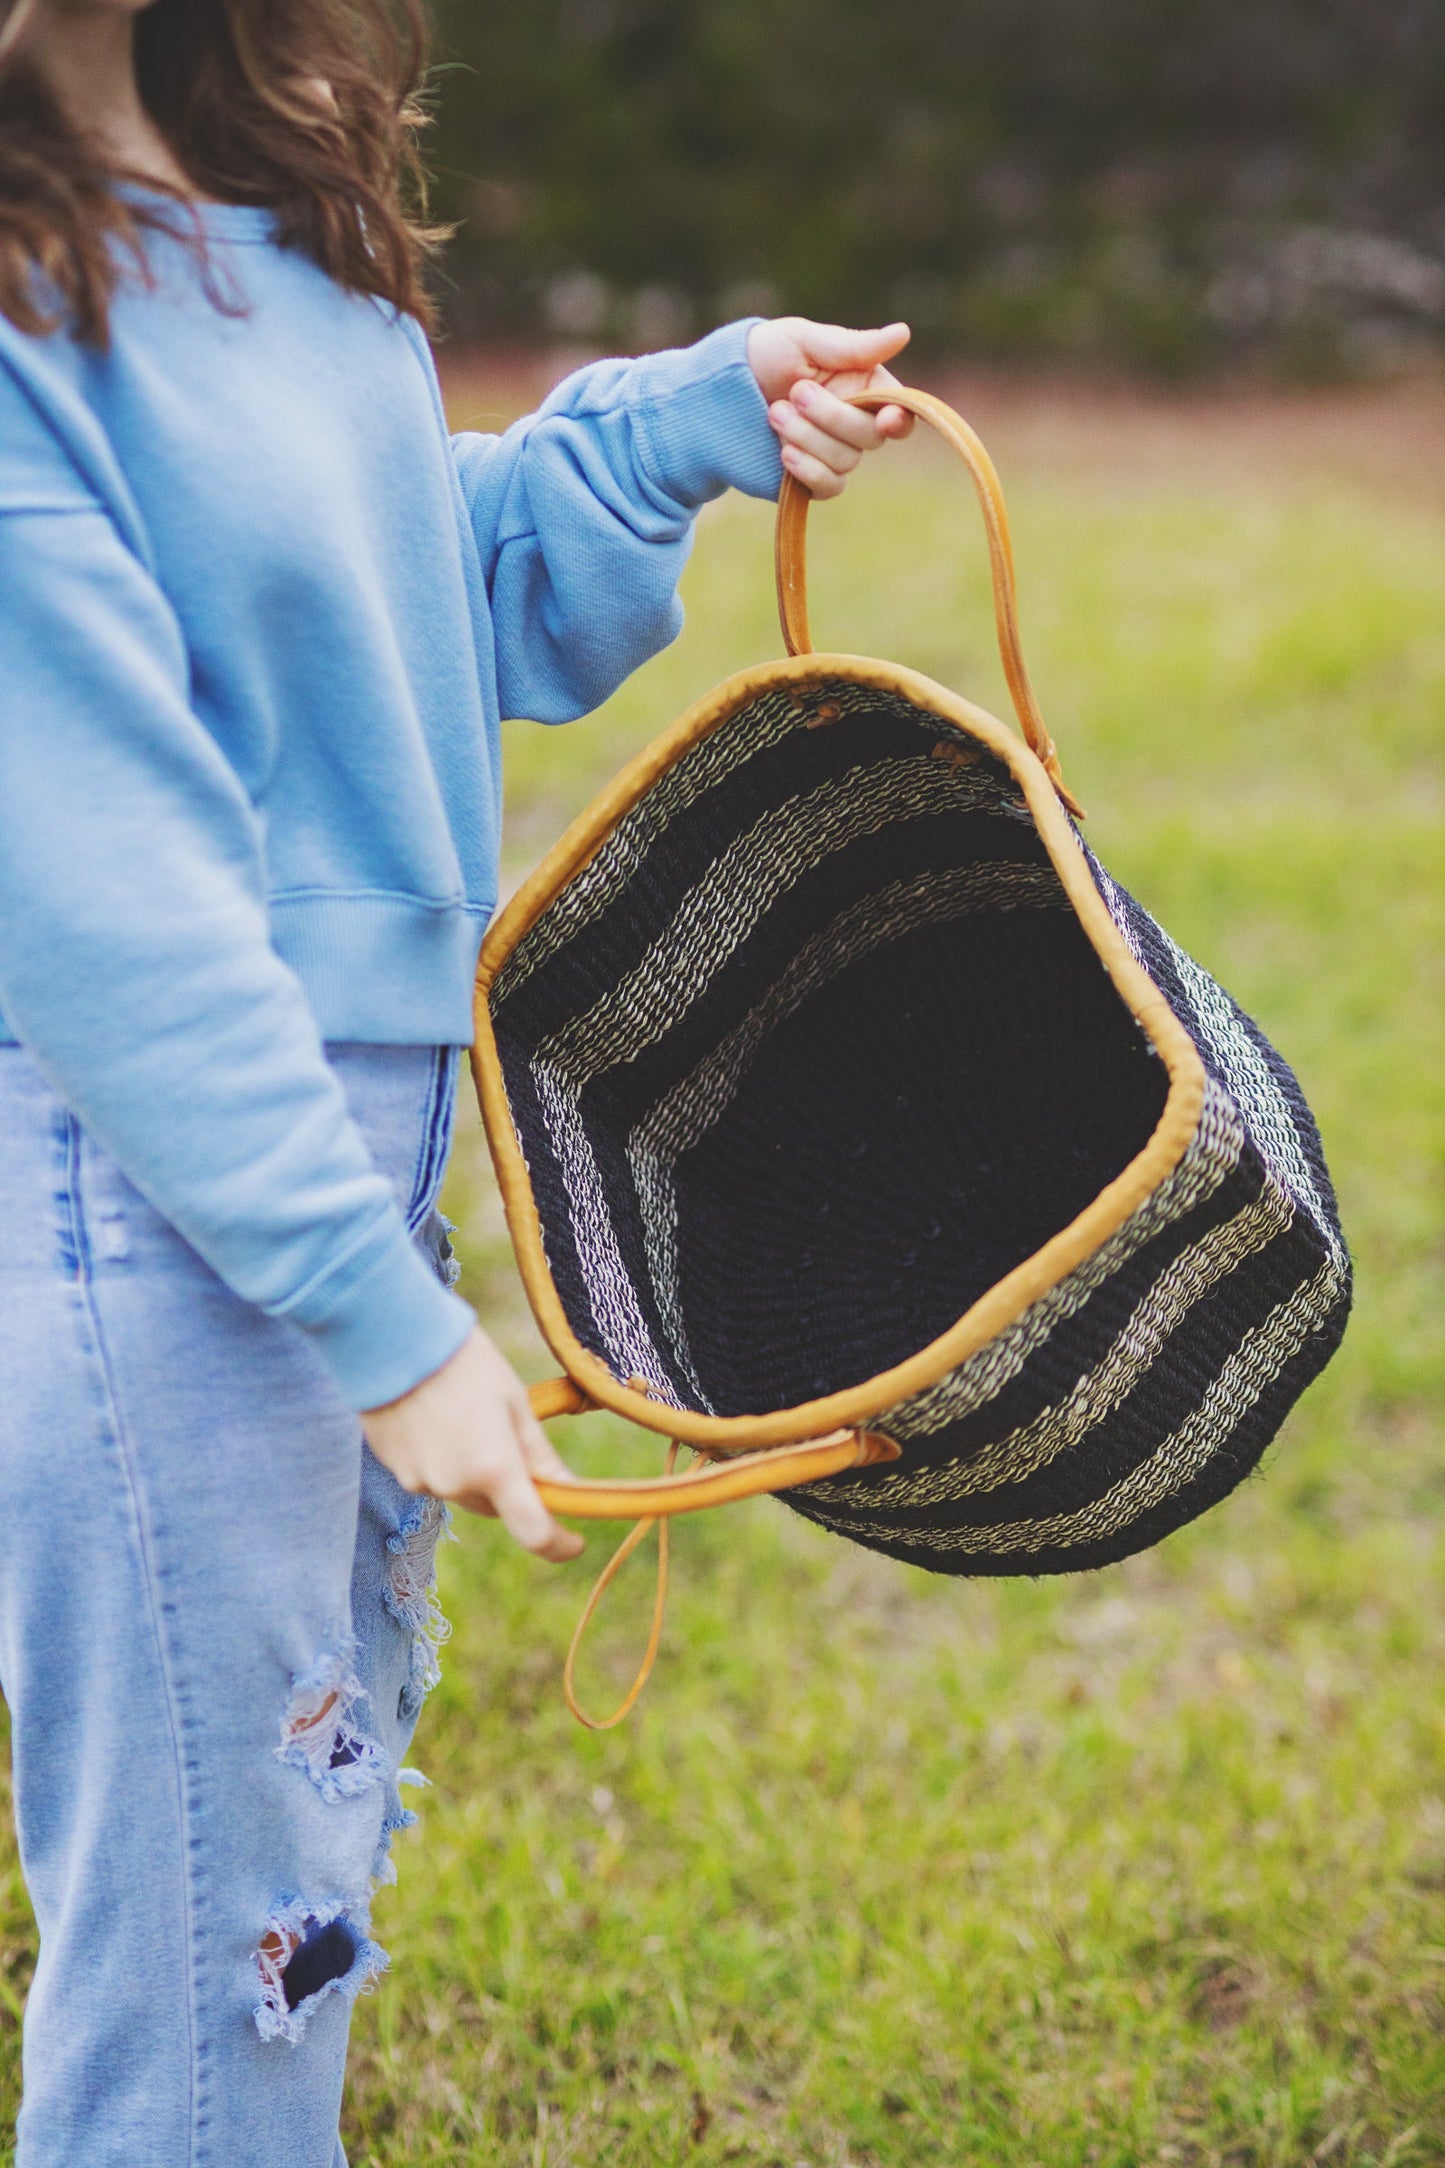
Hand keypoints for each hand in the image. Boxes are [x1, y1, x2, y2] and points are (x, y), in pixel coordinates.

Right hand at [361, 1326, 584, 1561]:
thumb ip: (538, 1454)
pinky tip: (434, 1418)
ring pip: (462, 1490)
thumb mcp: (513, 1402)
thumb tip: (566, 1488)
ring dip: (472, 1469)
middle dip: (508, 1485)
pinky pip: (431, 1477)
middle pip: (495, 1506)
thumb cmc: (464, 1362)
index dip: (558, 1545)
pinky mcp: (395, 1471)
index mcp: (494, 1467)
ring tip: (462, 1412)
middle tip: (506, 1434)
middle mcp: (456, 1485)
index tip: (573, 1541)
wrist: (391, 1337)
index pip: (534, 1532)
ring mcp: (420, 1481)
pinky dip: (442, 1458)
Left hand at [747, 317, 914, 498]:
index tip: (885, 419)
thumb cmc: (759, 358)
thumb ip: (852, 346)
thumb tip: (903, 333)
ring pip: (846, 460)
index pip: (897, 407)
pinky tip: (782, 452)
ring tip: (773, 414)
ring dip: (807, 436)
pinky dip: (808, 469)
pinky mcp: (811, 479)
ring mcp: (832, 452)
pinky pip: (829, 485)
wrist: (713, 398)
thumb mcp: (803, 341)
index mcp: (860, 384)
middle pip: (871, 435)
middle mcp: (852, 420)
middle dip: (831, 416)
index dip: (898, 417)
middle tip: (793, 394)